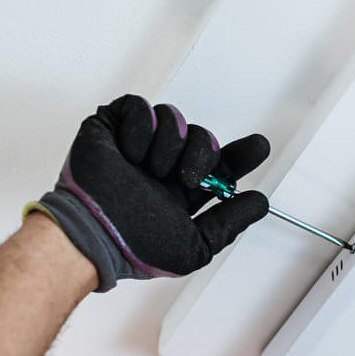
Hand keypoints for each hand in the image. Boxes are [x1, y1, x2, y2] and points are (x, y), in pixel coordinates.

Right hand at [28, 94, 270, 290]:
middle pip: (203, 138)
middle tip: (187, 178)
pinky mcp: (113, 127)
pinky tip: (131, 156)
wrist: (96, 233)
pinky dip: (141, 131)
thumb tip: (258, 203)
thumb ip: (229, 223)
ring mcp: (139, 145)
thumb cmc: (136, 247)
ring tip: (151, 171)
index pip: (219, 165)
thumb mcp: (197, 246)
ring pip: (175, 120)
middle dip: (203, 155)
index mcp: (182, 191)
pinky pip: (141, 109)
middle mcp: (164, 166)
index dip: (241, 155)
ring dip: (169, 147)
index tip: (258, 148)